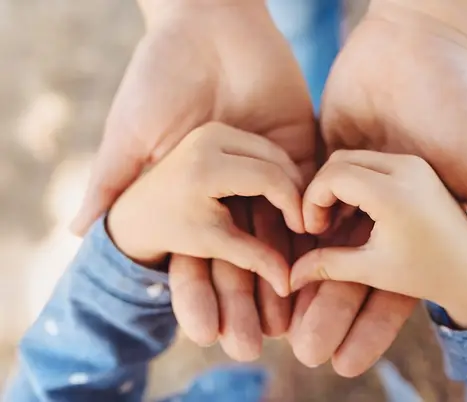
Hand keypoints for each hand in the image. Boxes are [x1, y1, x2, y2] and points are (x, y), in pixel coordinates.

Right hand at [70, 0, 314, 359]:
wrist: (205, 22)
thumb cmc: (157, 74)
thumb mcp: (132, 133)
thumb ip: (111, 180)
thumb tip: (74, 232)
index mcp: (197, 186)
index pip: (204, 249)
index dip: (205, 290)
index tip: (208, 332)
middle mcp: (235, 183)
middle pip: (248, 246)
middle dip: (253, 293)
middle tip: (260, 339)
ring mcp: (270, 165)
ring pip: (284, 227)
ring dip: (292, 271)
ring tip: (295, 317)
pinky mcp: (300, 143)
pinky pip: (313, 188)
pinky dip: (319, 222)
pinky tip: (327, 263)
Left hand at [108, 123, 304, 296]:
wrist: (137, 210)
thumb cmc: (174, 230)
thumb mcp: (214, 244)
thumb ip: (255, 258)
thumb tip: (289, 284)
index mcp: (205, 168)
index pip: (270, 177)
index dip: (293, 203)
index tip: (302, 228)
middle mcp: (209, 139)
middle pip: (276, 158)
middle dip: (296, 190)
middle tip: (303, 220)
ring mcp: (213, 130)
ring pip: (272, 150)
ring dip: (288, 178)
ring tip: (293, 210)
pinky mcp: (217, 130)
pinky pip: (260, 147)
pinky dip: (275, 169)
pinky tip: (278, 196)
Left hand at [289, 0, 466, 375]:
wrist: (422, 43)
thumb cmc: (466, 110)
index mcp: (425, 221)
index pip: (397, 287)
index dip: (373, 326)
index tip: (349, 362)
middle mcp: (389, 208)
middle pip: (354, 271)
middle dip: (331, 312)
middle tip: (306, 350)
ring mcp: (356, 181)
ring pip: (324, 242)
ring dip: (303, 280)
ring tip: (280, 323)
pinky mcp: (325, 152)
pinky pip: (302, 199)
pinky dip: (285, 231)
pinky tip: (263, 266)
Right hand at [291, 151, 466, 327]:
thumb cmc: (424, 275)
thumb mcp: (372, 270)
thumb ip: (326, 265)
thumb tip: (287, 275)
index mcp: (394, 193)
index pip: (331, 175)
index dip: (312, 201)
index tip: (313, 230)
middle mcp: (407, 168)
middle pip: (341, 161)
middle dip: (322, 190)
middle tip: (322, 225)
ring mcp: (416, 164)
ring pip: (358, 158)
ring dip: (341, 184)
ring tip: (340, 221)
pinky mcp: (420, 166)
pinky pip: (376, 160)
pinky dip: (359, 180)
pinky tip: (359, 212)